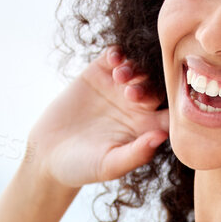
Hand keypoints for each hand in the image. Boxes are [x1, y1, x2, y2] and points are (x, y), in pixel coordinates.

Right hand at [24, 45, 170, 187]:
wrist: (48, 155)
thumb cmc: (83, 167)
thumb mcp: (110, 165)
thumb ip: (136, 153)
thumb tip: (161, 137)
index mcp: (147, 127)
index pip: (172, 112)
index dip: (172, 106)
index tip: (160, 107)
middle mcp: (138, 106)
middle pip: (157, 86)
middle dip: (149, 86)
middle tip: (131, 95)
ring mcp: (118, 87)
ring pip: (138, 69)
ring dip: (135, 69)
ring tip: (119, 77)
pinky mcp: (98, 74)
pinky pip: (114, 56)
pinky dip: (118, 54)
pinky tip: (113, 60)